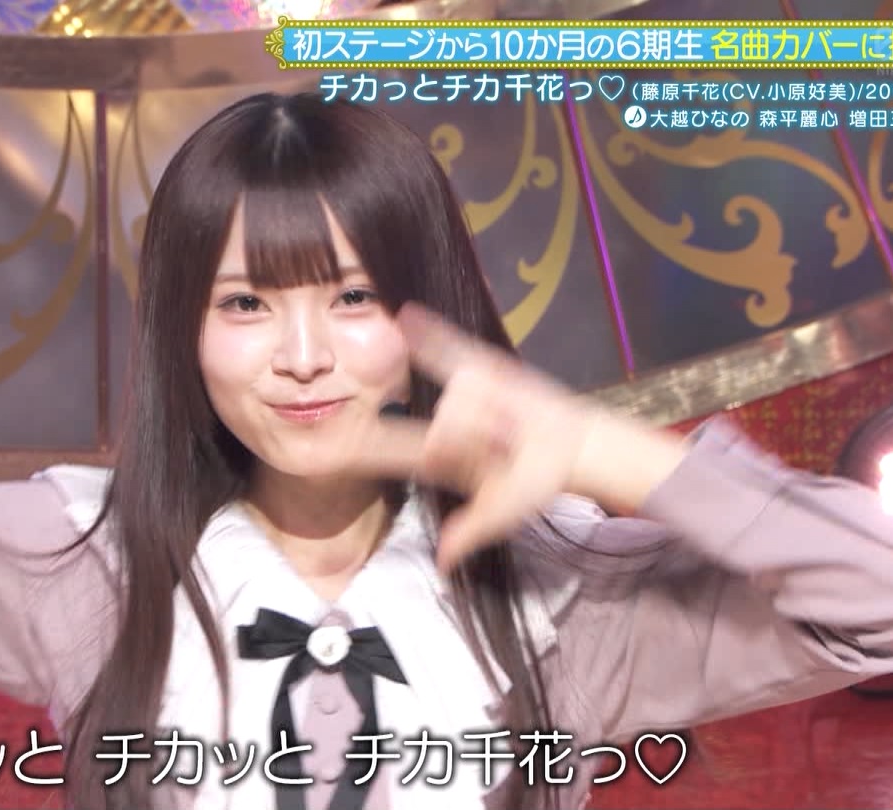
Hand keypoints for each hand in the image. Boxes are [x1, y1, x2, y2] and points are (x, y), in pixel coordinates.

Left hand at [353, 304, 688, 572]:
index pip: (390, 451)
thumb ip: (471, 533)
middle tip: (509, 450)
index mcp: (438, 456)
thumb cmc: (536, 481)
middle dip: (479, 441)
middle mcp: (441, 421)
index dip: (357, 448)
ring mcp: (457, 394)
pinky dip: (431, 334)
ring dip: (495, 415)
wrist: (570, 447)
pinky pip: (449, 350)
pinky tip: (407, 316)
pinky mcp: (478, 369)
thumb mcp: (502, 513)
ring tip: (516, 426)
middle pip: (442, 429)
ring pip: (460, 402)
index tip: (322, 446)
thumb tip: (442, 565)